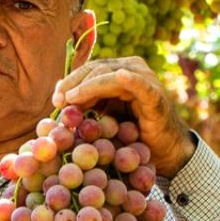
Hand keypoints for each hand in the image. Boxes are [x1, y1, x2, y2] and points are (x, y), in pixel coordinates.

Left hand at [51, 56, 195, 177]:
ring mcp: (145, 79)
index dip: (70, 81)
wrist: (164, 152)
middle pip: (96, 68)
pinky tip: (120, 76)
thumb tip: (60, 96)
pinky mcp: (155, 95)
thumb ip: (88, 103)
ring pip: (109, 75)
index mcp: (120, 69)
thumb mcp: (106, 115)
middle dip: (74, 84)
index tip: (55, 100)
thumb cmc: (133, 135)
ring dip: (88, 87)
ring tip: (72, 99)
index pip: (89, 69)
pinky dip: (130, 80)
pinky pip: (140, 85)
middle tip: (58, 101)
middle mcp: (133, 68)